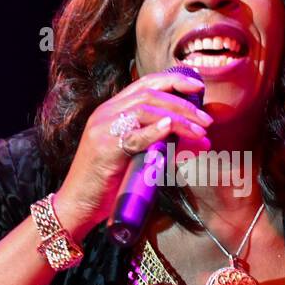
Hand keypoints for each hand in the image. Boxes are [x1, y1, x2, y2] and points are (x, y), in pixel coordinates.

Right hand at [55, 70, 212, 238]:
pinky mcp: (104, 148)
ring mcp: (103, 129)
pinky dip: (154, 130)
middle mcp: (106, 113)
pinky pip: (133, 135)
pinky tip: (170, 128)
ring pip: (145, 109)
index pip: (146, 83)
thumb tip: (203, 142)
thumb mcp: (139, 157)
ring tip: (199, 132)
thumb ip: (166, 144)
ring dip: (178, 119)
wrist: (78, 204)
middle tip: (207, 120)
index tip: (199, 87)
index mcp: (112, 109)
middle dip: (183, 104)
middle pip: (150, 94)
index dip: (175, 81)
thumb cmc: (109, 183)